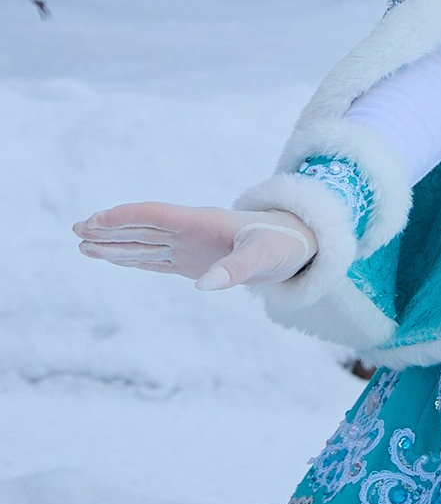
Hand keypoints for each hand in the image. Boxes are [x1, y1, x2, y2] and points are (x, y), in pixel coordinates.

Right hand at [75, 203, 317, 289]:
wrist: (299, 245)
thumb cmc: (283, 245)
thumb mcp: (265, 256)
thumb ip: (236, 270)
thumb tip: (205, 287)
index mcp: (201, 222)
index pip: (154, 215)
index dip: (124, 217)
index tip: (94, 221)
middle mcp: (190, 232)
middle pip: (141, 227)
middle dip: (109, 229)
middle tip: (77, 230)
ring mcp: (189, 247)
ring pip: (143, 243)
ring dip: (114, 244)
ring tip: (82, 244)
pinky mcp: (193, 262)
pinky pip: (155, 259)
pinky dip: (132, 259)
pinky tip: (113, 258)